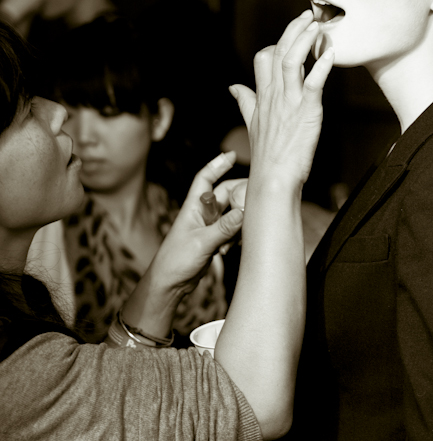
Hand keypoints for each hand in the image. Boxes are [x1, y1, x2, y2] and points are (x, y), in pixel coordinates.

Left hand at [151, 151, 244, 296]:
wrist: (169, 284)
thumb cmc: (176, 261)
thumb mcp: (202, 242)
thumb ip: (224, 228)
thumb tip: (244, 213)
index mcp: (193, 207)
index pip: (205, 179)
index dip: (217, 165)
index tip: (231, 155)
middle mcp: (201, 214)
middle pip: (225, 195)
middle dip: (239, 196)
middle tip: (255, 199)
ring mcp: (208, 227)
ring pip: (231, 214)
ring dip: (239, 221)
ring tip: (242, 232)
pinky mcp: (213, 241)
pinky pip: (231, 231)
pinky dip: (237, 236)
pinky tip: (234, 247)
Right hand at [230, 10, 333, 186]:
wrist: (273, 180)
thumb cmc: (268, 156)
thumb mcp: (253, 124)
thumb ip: (246, 101)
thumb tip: (233, 87)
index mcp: (263, 96)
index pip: (264, 57)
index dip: (278, 42)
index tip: (293, 35)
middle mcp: (273, 95)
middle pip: (278, 52)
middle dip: (293, 30)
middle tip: (308, 16)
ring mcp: (289, 103)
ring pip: (291, 61)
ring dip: (304, 40)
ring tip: (317, 26)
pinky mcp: (306, 113)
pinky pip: (313, 84)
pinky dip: (321, 67)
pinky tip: (329, 54)